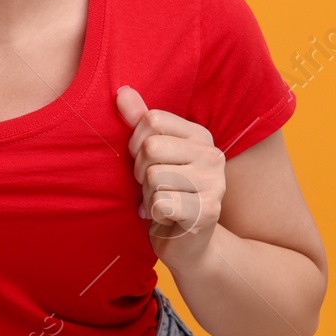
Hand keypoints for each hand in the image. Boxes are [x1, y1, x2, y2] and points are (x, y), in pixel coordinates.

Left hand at [114, 85, 225, 266]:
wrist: (189, 244)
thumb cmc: (167, 193)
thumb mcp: (152, 155)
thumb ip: (139, 122)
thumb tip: (121, 91)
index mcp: (199, 135)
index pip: (152, 119)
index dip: (135, 142)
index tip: (145, 161)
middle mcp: (212, 154)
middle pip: (150, 148)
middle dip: (140, 172)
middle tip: (153, 187)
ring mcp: (214, 183)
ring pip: (153, 177)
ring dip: (148, 195)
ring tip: (162, 202)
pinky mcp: (207, 211)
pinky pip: (160, 203)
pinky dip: (155, 214)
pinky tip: (167, 218)